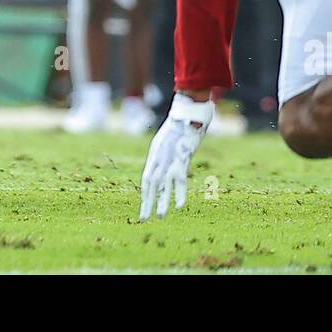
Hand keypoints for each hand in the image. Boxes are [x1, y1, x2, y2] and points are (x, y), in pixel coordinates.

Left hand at [139, 93, 214, 219]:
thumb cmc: (180, 124)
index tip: (144, 207)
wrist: (188, 112)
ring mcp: (169, 159)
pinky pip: (180, 179)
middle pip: (150, 183)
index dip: (145, 193)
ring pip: (162, 184)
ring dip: (161, 201)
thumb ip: (164, 151)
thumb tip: (165, 162)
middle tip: (143, 219)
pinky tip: (179, 206)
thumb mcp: (167, 139)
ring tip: (159, 217)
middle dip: (147, 202)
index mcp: (155, 154)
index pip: (147, 178)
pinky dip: (180, 192)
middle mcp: (159, 158)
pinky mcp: (181, 158)